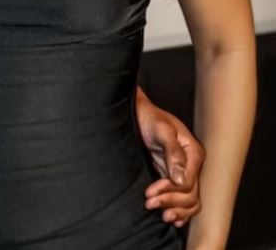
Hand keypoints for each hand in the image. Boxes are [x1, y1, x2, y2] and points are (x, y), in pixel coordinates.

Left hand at [136, 88, 204, 226]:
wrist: (139, 114)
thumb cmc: (150, 118)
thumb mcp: (161, 129)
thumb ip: (172, 152)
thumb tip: (179, 179)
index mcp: (193, 153)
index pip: (188, 184)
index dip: (170, 191)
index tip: (150, 191)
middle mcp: (192, 165)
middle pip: (190, 196)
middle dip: (170, 202)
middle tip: (149, 203)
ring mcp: (184, 172)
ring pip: (190, 202)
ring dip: (175, 210)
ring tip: (159, 213)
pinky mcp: (173, 177)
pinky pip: (184, 200)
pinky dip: (181, 211)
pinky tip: (173, 219)